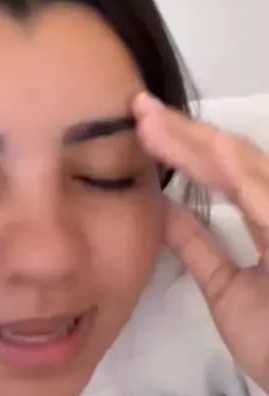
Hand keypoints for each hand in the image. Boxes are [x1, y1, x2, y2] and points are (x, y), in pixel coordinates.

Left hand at [134, 91, 268, 393]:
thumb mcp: (226, 287)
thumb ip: (199, 245)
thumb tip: (163, 207)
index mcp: (268, 219)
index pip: (226, 171)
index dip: (185, 145)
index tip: (143, 126)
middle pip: (234, 159)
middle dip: (185, 132)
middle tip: (140, 109)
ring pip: (248, 169)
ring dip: (200, 143)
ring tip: (157, 123)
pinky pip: (267, 204)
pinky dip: (241, 177)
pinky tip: (210, 151)